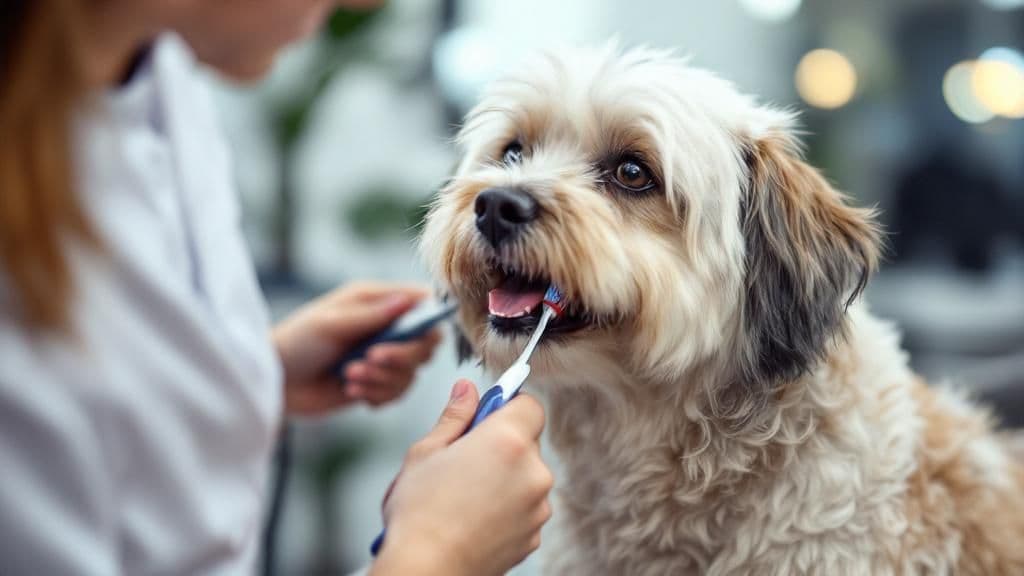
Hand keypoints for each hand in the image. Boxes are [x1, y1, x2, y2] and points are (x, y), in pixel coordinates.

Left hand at [273, 282, 441, 416]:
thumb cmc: (296, 342)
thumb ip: (372, 314)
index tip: (418, 333)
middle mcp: (385, 328)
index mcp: (376, 301)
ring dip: (383, 379)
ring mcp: (381, 357)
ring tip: (350, 376)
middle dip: (402, 355)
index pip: (422, 303)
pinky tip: (352, 391)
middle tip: (372, 358)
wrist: (274, 382)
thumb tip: (409, 300)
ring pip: (411, 373)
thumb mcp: (331, 323)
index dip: (429, 317)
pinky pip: (396, 393)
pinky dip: (377, 394)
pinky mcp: (375, 383)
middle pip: (425, 343)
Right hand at [371, 381, 552, 575]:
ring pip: (527, 476)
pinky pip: (526, 507)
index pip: (530, 405)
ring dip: (505, 477)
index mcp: (508, 441)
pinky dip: (507, 507)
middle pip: (528, 441)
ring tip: (465, 494)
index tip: (486, 415)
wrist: (427, 570)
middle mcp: (533, 472)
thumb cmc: (419, 513)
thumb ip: (454, 416)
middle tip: (463, 459)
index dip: (508, 405)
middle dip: (501, 443)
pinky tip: (475, 517)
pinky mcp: (534, 534)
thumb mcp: (426, 452)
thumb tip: (467, 389)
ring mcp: (538, 506)